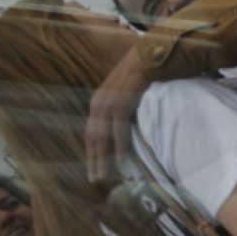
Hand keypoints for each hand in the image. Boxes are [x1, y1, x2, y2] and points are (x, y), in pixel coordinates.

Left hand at [85, 49, 153, 182]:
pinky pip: (120, 130)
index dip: (91, 150)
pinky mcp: (122, 104)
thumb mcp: (122, 91)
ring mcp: (109, 104)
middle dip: (93, 159)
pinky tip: (121, 160)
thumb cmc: (137, 73)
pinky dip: (120, 146)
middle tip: (94, 178)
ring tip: (103, 174)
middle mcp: (98, 104)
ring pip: (102, 137)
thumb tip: (120, 122)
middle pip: (92, 138)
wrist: (146, 56)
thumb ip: (117, 106)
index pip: (90, 132)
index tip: (92, 166)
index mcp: (97, 102)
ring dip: (102, 158)